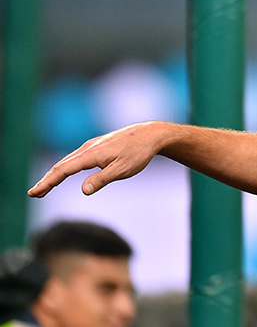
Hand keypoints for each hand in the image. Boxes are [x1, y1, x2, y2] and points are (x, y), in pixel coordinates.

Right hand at [28, 122, 164, 197]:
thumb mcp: (122, 169)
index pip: (63, 170)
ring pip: (68, 161)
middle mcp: (88, 148)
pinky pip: (76, 157)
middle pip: (61, 165)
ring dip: (55, 174)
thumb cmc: (138, 152)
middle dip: (47, 180)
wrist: (151, 134)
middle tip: (34, 194)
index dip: (48, 182)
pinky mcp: (98, 145)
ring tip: (44, 188)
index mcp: (92, 154)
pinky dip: (65, 167)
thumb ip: (102, 179)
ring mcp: (93, 145)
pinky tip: (64, 173)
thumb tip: (83, 190)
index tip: (34, 192)